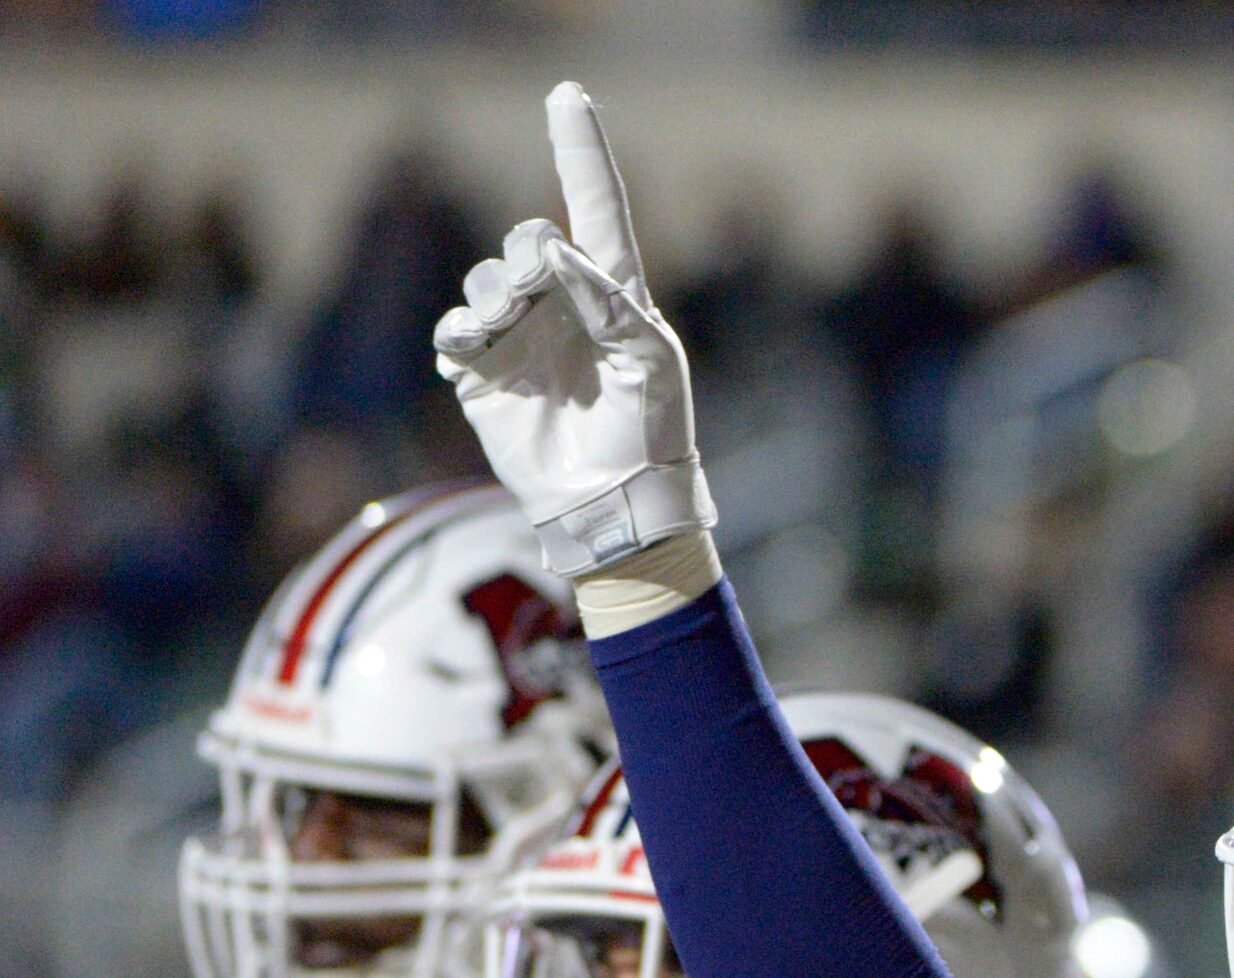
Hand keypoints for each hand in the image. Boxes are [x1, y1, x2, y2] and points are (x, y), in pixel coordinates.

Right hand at [434, 81, 713, 575]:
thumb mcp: (649, 360)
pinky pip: (455, 329)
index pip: (598, 207)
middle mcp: (562, 304)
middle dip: (524, 255)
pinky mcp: (482, 371)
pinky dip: (462, 332)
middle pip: (524, 241)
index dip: (580, 150)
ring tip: (506, 327)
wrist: (612, 501)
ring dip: (492, 295)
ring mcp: (519, 335)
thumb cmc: (649, 431)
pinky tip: (475, 351)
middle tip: (532, 283)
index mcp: (614, 291)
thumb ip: (608, 300)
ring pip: (483, 281)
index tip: (567, 91)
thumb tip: (552, 250)